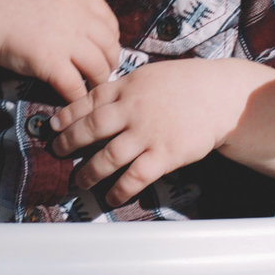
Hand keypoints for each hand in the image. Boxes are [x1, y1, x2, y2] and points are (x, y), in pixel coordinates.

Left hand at [51, 58, 274, 203]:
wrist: (221, 96)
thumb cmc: (186, 84)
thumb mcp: (151, 76)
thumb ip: (125, 88)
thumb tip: (100, 99)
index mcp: (128, 87)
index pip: (89, 101)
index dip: (68, 115)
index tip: (53, 126)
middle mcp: (132, 110)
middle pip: (91, 128)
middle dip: (70, 142)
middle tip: (58, 153)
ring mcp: (148, 133)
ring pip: (108, 156)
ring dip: (90, 172)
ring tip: (79, 182)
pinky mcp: (164, 155)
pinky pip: (135, 176)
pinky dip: (119, 190)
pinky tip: (110, 197)